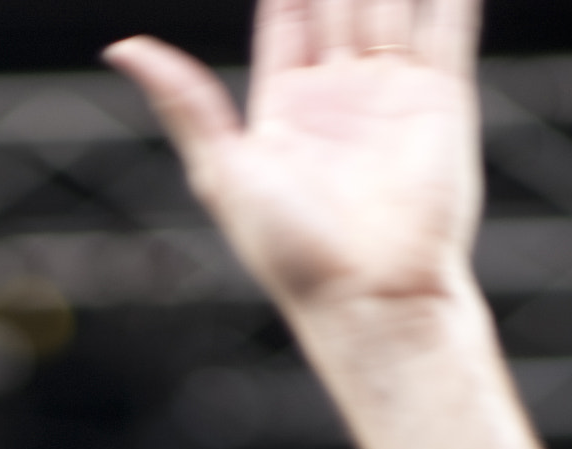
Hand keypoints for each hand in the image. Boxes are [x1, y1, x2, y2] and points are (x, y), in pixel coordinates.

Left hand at [105, 0, 481, 322]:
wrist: (372, 297)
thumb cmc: (293, 252)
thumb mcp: (224, 170)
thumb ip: (185, 101)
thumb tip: (122, 45)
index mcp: (287, 108)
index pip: (288, 12)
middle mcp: (341, 93)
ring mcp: (393, 93)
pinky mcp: (441, 99)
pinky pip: (448, 23)